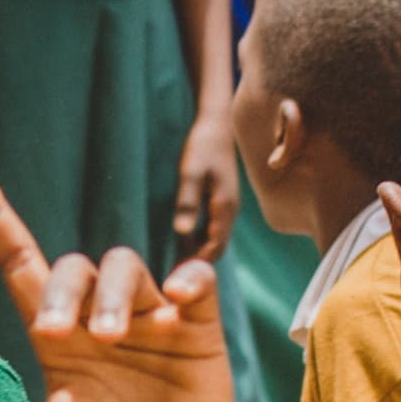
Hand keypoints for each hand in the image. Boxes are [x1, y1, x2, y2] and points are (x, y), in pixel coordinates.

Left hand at [0, 163, 235, 401]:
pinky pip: (196, 280)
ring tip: (112, 336)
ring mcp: (148, 316)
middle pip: (73, 267)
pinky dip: (188, 279)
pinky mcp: (196, 325)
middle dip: (64, 291)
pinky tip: (177, 300)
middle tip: (59, 332)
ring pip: (123, 266)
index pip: (20, 262)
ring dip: (112, 294)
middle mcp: (97, 315)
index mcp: (56, 335)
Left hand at [174, 110, 238, 261]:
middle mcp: (229, 211)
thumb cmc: (202, 146)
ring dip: (196, 251)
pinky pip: (210, 227)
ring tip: (172, 263)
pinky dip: (197, 238)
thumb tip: (182, 234)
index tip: (176, 277)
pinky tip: (178, 241)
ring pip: (213, 238)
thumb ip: (187, 203)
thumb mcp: (190, 173)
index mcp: (225, 208)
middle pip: (216, 247)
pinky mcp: (219, 201)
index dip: (198, 265)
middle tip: (171, 275)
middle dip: (197, 263)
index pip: (215, 248)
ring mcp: (226, 206)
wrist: (216, 124)